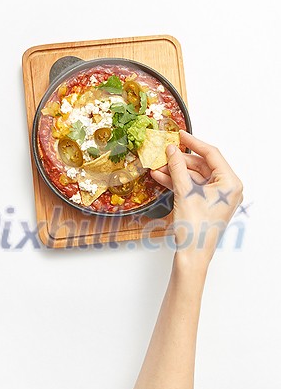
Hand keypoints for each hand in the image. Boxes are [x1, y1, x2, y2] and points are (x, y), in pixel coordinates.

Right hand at [151, 130, 242, 268]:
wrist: (192, 254)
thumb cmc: (196, 229)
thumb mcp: (185, 192)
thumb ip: (177, 167)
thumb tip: (171, 149)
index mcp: (230, 183)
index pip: (212, 154)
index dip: (194, 142)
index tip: (180, 134)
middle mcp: (226, 188)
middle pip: (201, 165)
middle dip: (180, 160)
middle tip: (164, 153)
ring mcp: (216, 196)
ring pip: (194, 175)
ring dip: (175, 171)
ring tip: (158, 166)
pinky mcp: (206, 202)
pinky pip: (191, 186)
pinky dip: (177, 181)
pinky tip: (161, 176)